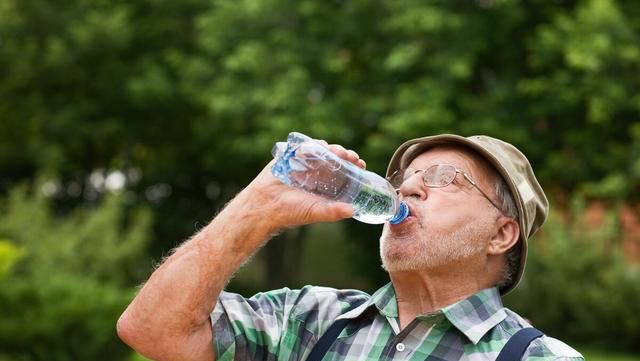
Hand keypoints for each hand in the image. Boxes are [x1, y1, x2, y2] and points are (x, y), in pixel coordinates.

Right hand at [240, 140, 366, 230]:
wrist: (265, 205)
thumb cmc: (290, 212)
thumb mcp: (315, 211)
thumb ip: (333, 212)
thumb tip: (353, 211)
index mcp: (325, 185)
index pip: (343, 172)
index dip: (353, 166)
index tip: (360, 163)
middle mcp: (316, 173)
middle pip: (335, 158)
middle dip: (344, 155)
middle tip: (350, 156)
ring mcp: (304, 164)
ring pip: (321, 151)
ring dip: (331, 148)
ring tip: (337, 151)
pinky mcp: (290, 156)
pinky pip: (303, 147)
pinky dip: (311, 145)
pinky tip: (317, 147)